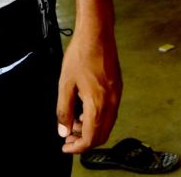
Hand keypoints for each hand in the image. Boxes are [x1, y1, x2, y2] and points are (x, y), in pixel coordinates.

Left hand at [56, 0, 121, 154]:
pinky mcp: (117, 88)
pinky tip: (84, 108)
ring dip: (91, 128)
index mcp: (99, 104)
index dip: (78, 146)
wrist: (96, 33)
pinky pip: (110, 111)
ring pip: (107, 123)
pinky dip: (97, 117)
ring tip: (73, 121)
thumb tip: (63, 130)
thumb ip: (64, 109)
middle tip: (68, 137)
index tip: (66, 147)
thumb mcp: (65, 83)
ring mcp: (117, 95)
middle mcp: (112, 103)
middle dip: (84, 140)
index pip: (91, 137)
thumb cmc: (80, 54)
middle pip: (102, 134)